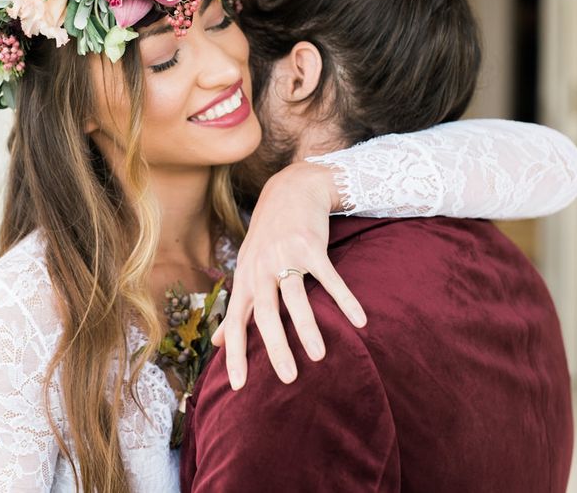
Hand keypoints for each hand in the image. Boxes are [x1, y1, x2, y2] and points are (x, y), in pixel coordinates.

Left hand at [213, 161, 366, 388]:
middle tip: (288, 379)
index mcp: (245, 277)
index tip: (240, 386)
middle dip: (275, 347)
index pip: (236, 322)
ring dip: (308, 328)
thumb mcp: (246, 268)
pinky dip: (344, 299)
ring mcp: (285, 255)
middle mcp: (261, 267)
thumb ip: (235, 306)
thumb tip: (217, 342)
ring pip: (295, 297)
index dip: (235, 354)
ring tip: (319, 356)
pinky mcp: (310, 245)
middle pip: (264, 313)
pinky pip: (329, 278)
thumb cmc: (267, 237)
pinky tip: (359, 321)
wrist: (290, 190)